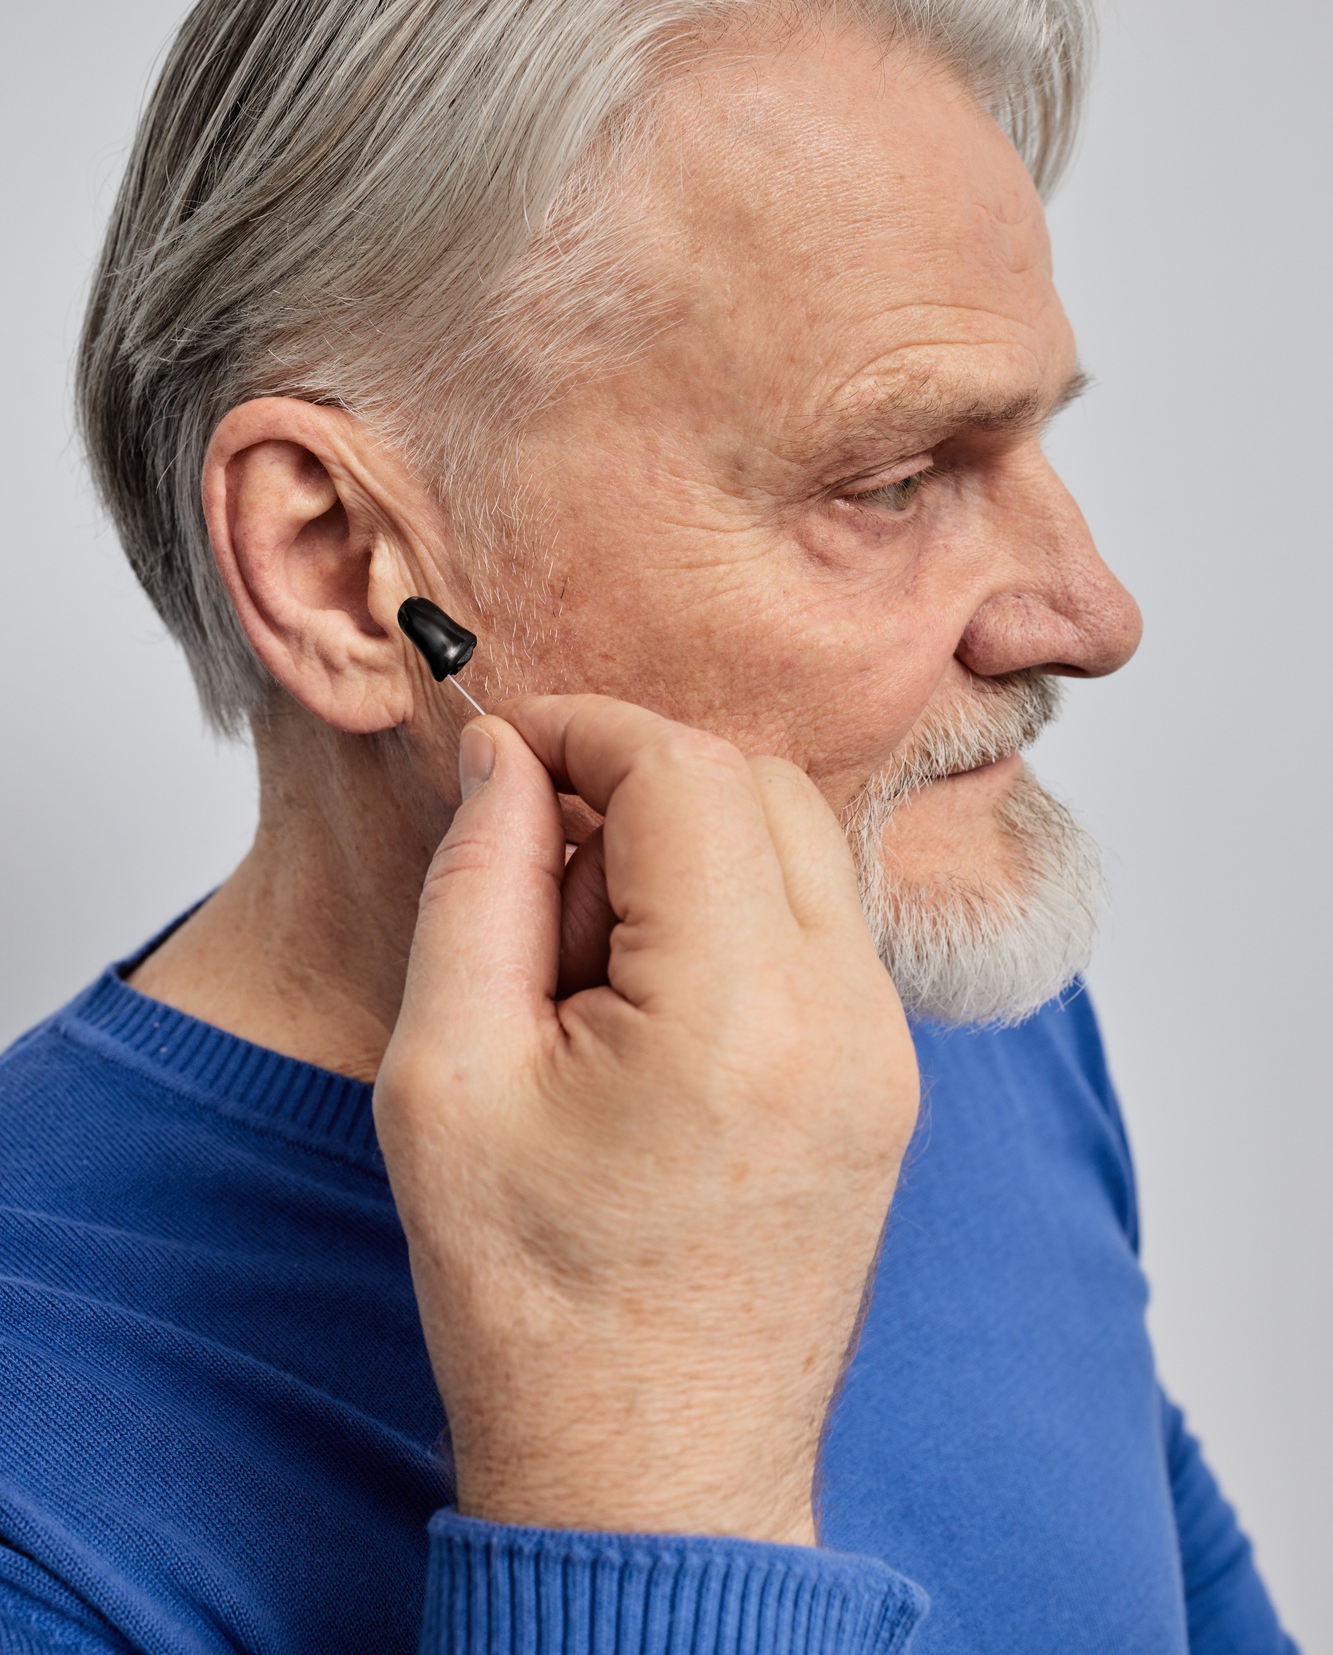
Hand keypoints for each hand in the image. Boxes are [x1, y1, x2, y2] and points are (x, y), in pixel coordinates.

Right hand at [374, 696, 918, 1545]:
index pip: (683, 770)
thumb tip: (511, 756)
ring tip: (588, 967)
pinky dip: (733, 910)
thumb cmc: (537, 1306)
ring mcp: (886, 1051)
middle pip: (756, 784)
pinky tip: (649, 1007)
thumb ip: (477, 882)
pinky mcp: (889, 1079)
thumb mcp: (446, 1080)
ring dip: (687, 846)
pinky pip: (821, 922)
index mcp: (736, 1011)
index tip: (509, 751)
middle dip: (635, 784)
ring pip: (799, 842)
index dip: (584, 730)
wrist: (653, 1475)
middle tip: (536, 882)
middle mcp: (845, 1016)